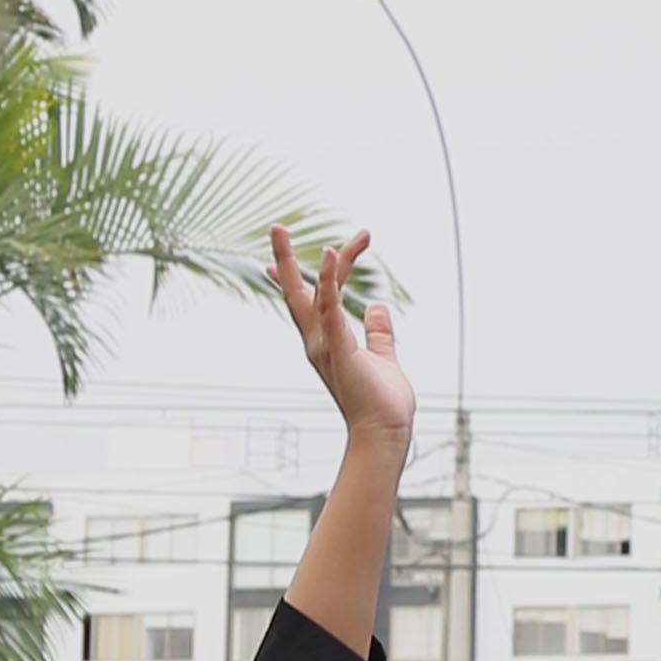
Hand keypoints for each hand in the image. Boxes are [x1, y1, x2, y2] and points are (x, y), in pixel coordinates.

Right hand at [266, 228, 412, 443]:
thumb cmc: (381, 402)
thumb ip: (379, 333)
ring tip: (283, 230)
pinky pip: (330, 308)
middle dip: (284, 260)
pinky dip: (327, 281)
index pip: (310, 301)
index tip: (286, 255)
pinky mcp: (339, 349)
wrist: (384, 433)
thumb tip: (378, 307)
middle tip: (276, 226)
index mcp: (327, 342)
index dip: (300, 275)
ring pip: (311, 295)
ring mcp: (325, 345)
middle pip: (298, 293)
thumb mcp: (382, 358)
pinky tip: (329, 255)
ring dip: (302, 262)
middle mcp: (318, 342)